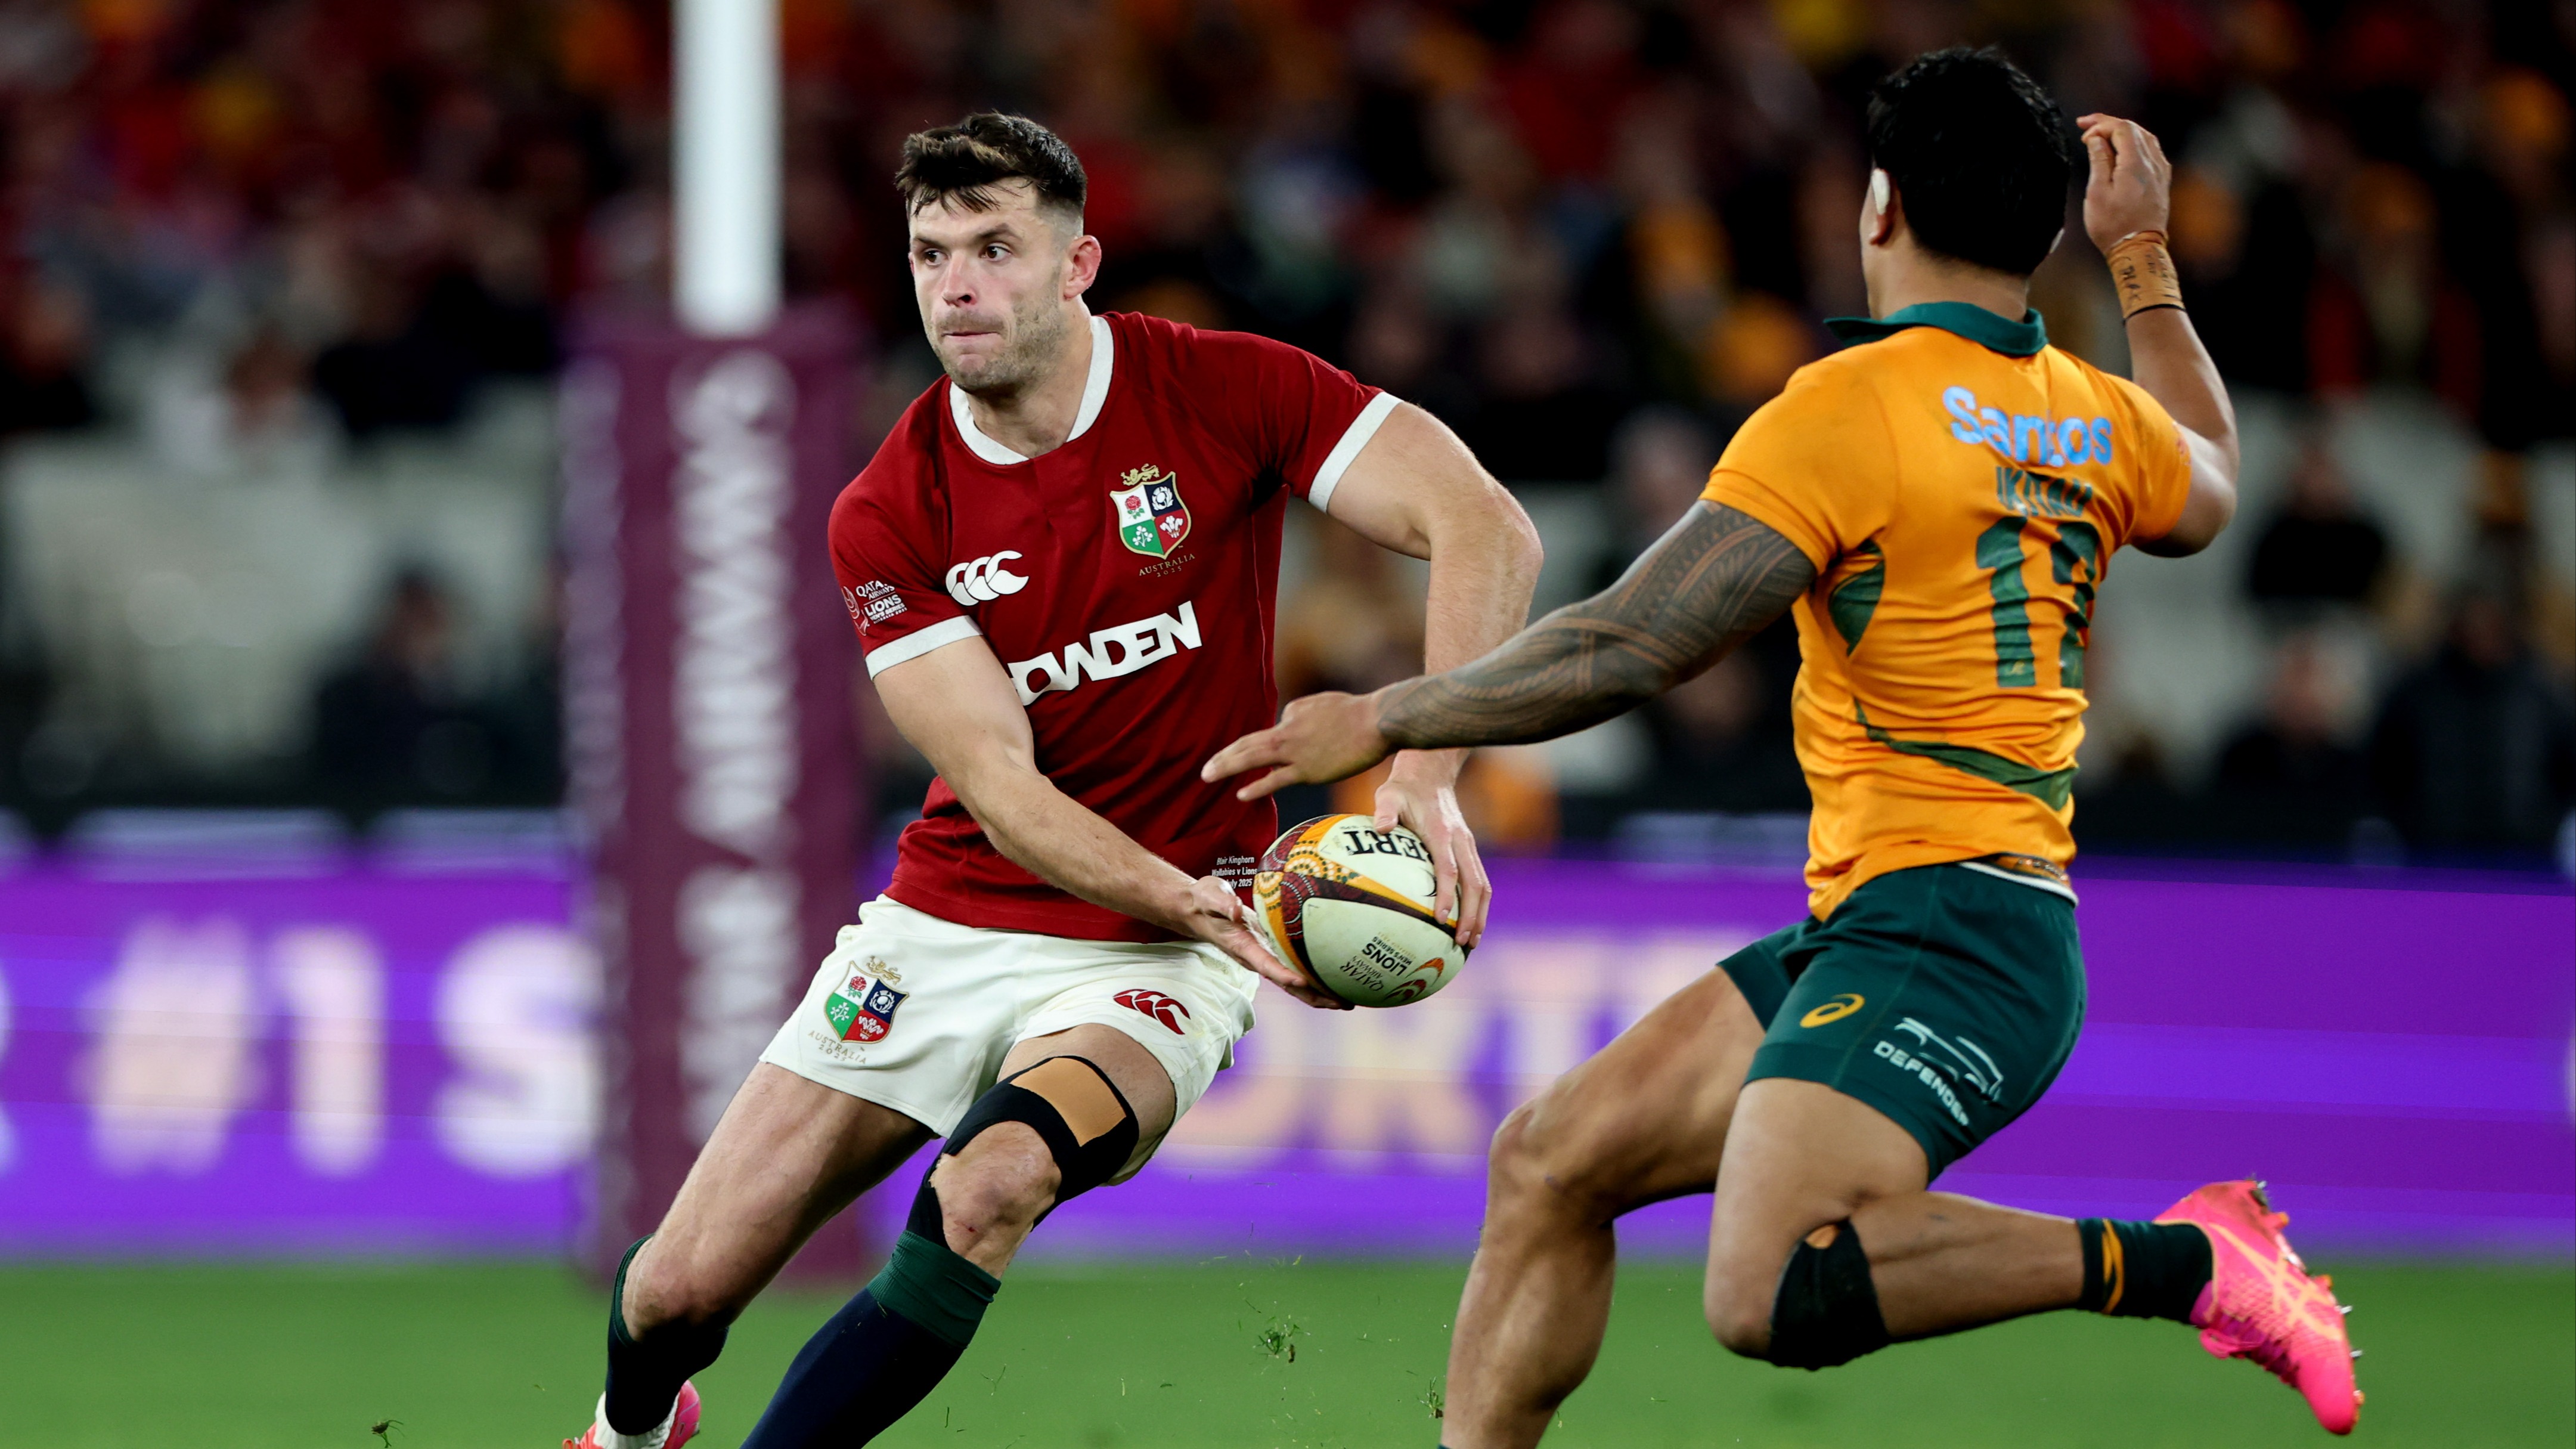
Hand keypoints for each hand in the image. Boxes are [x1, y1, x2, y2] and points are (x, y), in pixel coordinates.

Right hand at [1176, 874, 1350, 1010]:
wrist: (1201, 911)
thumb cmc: (1207, 901)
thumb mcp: (1211, 895)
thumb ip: (1222, 903)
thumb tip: (1236, 911)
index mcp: (1242, 946)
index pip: (1265, 964)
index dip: (1283, 975)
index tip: (1303, 983)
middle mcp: (1256, 958)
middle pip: (1287, 984)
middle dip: (1314, 995)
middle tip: (1342, 1003)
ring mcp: (1265, 958)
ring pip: (1294, 983)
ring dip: (1319, 994)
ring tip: (1347, 1001)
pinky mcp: (1271, 953)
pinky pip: (1294, 970)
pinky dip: (1314, 979)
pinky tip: (1334, 980)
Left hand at [1200, 690, 1393, 800]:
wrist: (1377, 721)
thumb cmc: (1356, 712)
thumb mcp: (1321, 703)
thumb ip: (1300, 713)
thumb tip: (1287, 721)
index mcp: (1292, 716)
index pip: (1266, 735)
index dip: (1248, 748)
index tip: (1234, 759)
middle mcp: (1288, 732)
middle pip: (1248, 745)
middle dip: (1224, 757)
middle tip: (1204, 769)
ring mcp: (1297, 752)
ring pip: (1254, 758)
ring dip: (1228, 767)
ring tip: (1208, 775)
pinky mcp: (1309, 770)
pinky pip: (1276, 780)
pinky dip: (1257, 786)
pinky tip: (1240, 793)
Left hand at [1371, 752, 1490, 947]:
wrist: (1431, 770)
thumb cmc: (1404, 787)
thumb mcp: (1389, 793)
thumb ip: (1386, 811)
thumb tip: (1380, 828)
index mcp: (1441, 832)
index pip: (1448, 869)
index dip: (1446, 895)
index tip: (1440, 919)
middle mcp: (1460, 841)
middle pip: (1474, 884)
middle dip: (1472, 915)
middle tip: (1463, 943)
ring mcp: (1467, 845)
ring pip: (1483, 884)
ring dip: (1480, 914)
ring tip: (1472, 942)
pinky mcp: (1468, 848)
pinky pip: (1479, 879)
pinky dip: (1478, 903)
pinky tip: (1470, 922)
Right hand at [2077, 113, 2170, 251]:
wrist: (2138, 248)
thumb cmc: (2113, 225)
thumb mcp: (2097, 193)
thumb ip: (2099, 160)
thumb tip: (2097, 139)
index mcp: (2135, 164)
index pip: (2122, 128)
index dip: (2101, 124)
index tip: (2082, 130)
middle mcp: (2153, 163)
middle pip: (2134, 129)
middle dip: (2110, 124)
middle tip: (2087, 125)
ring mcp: (2160, 172)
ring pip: (2145, 138)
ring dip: (2123, 132)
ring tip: (2104, 134)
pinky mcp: (2162, 181)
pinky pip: (2152, 151)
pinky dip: (2136, 143)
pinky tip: (2125, 149)